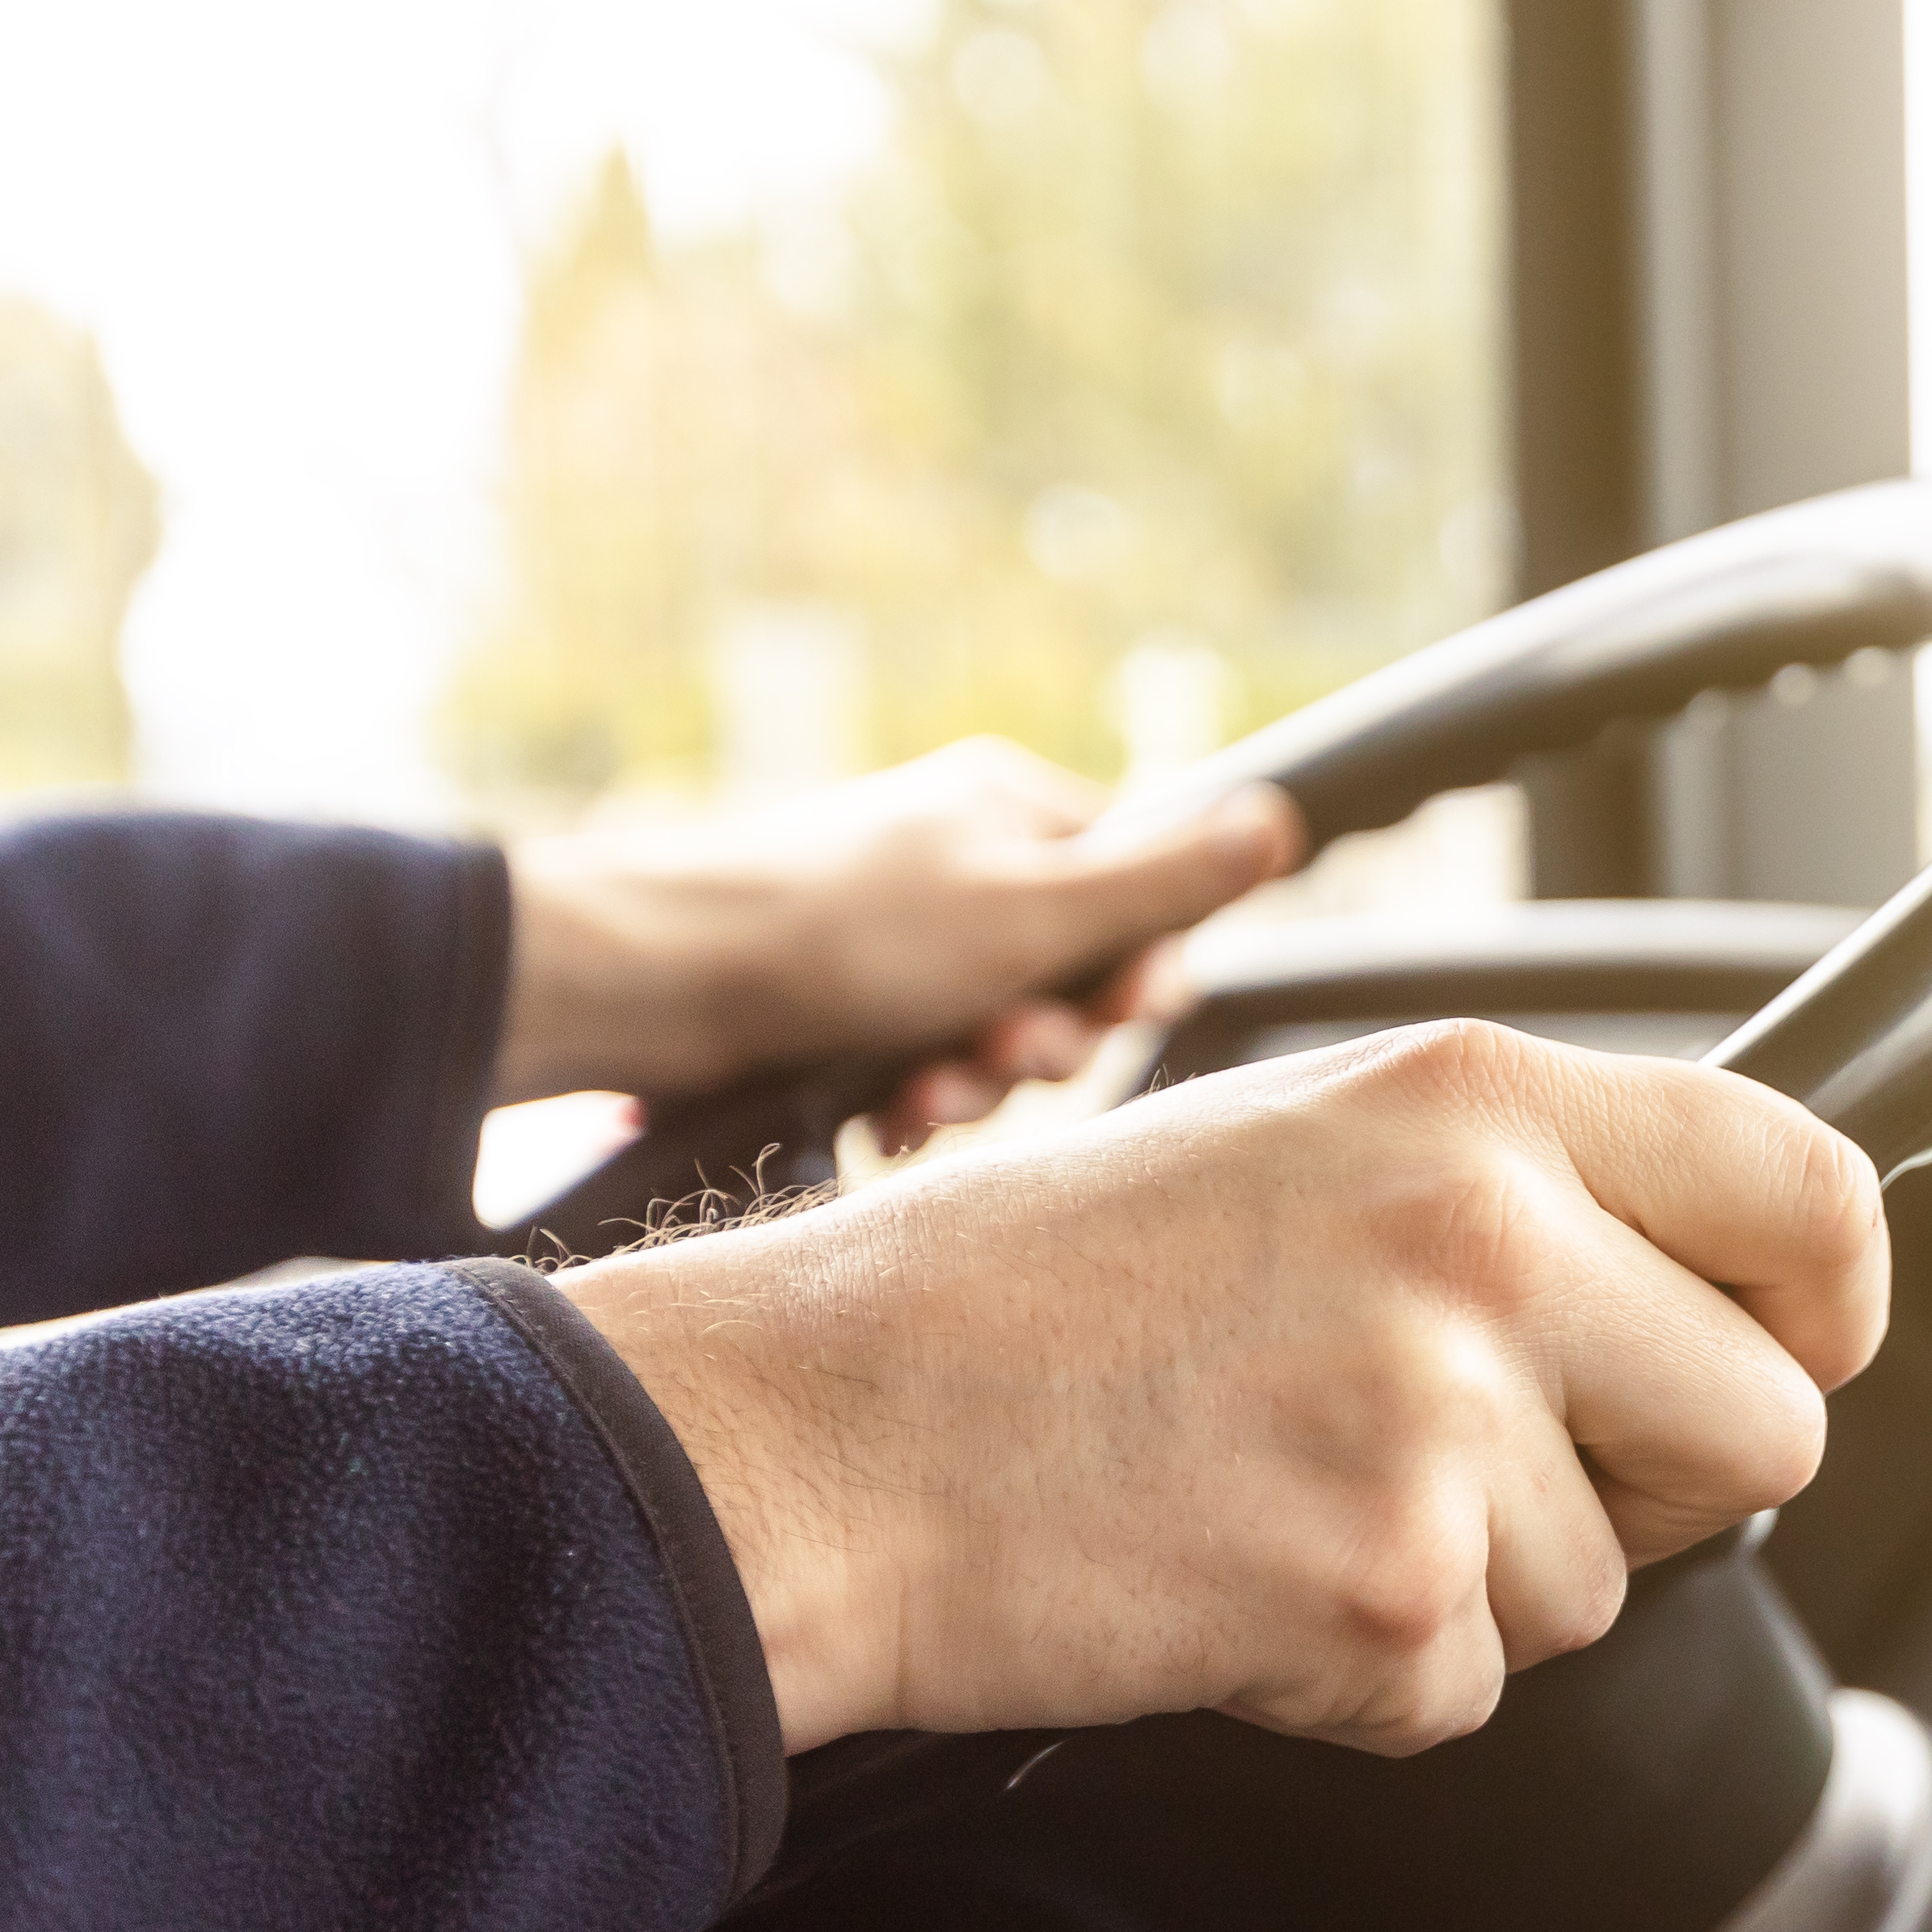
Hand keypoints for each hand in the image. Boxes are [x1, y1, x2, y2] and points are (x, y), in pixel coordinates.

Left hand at [499, 737, 1308, 1142]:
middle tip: (1006, 1054)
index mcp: (1010, 814)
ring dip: (979, 1084)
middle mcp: (958, 868)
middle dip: (1048, 1040)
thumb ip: (1163, 879)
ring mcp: (898, 943)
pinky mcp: (844, 1012)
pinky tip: (887, 1118)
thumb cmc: (841, 930)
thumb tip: (1280, 816)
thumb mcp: (1034, 906)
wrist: (651, 984)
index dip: (1140, 967)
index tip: (1123, 1009)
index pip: (1135, 888)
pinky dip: (917, 1101)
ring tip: (928, 1094)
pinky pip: (924, 1071)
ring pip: (996, 1038)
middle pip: (1071, 978)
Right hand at [558, 1021, 1887, 1757]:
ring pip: (1609, 1584)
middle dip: (1657, 1484)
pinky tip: (1235, 1577)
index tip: (1791, 1349)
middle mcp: (1488, 1239)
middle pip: (1770, 1427)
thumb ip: (1509, 1189)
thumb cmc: (1017, 1299)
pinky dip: (1369, 1678)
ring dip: (1471, 1584)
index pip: (1811, 1192)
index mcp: (1479, 1100)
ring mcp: (1445, 1423)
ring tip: (1283, 1494)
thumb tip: (1695, 1283)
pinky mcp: (1389, 1595)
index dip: (1829, 1303)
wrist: (810, 1438)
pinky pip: (1476, 1687)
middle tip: (1483, 1468)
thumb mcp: (1294, 1138)